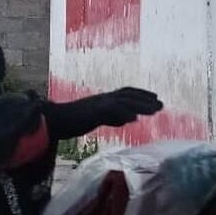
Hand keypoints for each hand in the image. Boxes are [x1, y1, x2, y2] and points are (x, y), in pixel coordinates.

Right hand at [43, 87, 163, 140]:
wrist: (54, 121)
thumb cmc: (73, 121)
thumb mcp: (98, 119)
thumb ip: (114, 117)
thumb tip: (131, 118)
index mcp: (104, 99)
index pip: (126, 93)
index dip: (142, 95)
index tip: (156, 98)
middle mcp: (102, 99)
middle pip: (128, 95)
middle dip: (146, 99)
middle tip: (162, 104)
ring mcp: (97, 104)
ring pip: (123, 101)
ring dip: (140, 105)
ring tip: (154, 110)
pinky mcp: (91, 112)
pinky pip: (109, 111)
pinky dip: (122, 113)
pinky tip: (134, 118)